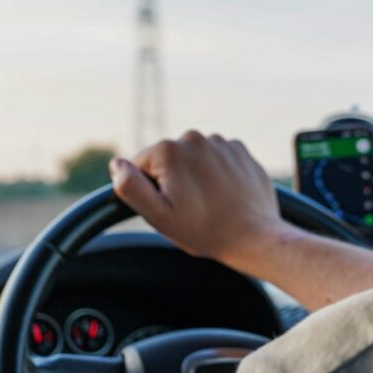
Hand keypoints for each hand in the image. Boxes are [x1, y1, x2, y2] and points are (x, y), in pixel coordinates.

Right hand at [109, 131, 293, 266]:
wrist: (255, 235)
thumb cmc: (205, 229)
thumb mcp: (158, 215)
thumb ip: (131, 187)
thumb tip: (117, 164)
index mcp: (169, 150)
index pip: (141, 165)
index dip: (150, 189)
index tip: (170, 206)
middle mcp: (194, 137)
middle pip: (168, 159)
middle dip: (173, 180)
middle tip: (190, 207)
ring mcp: (220, 142)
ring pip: (193, 158)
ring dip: (195, 175)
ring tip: (209, 202)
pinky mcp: (240, 150)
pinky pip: (217, 158)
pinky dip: (217, 172)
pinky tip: (224, 194)